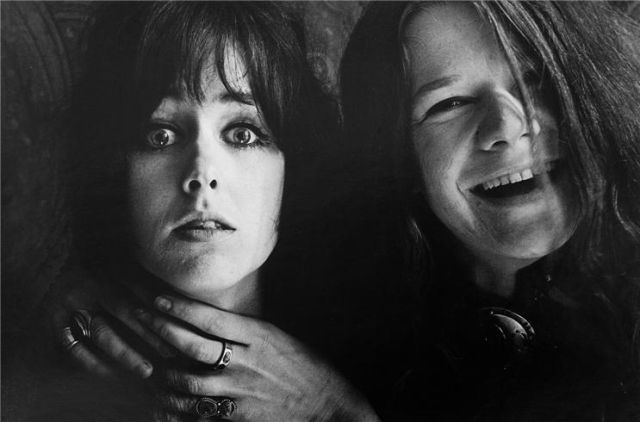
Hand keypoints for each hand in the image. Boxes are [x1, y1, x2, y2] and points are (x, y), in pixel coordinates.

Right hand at [47, 266, 174, 378]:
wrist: (56, 262)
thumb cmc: (101, 266)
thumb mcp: (123, 265)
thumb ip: (147, 280)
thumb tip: (177, 300)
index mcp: (109, 267)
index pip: (141, 289)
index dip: (161, 310)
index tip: (180, 329)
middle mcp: (91, 283)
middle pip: (124, 310)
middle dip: (149, 335)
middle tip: (171, 354)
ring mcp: (71, 302)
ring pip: (102, 333)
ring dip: (126, 355)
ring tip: (147, 371)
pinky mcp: (55, 320)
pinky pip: (74, 347)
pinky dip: (94, 363)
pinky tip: (114, 374)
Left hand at [136, 295, 379, 421]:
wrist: (329, 405)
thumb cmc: (308, 367)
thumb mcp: (281, 338)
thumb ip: (247, 330)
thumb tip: (214, 318)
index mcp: (260, 336)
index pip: (213, 319)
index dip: (181, 307)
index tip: (157, 296)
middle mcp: (247, 362)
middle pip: (193, 345)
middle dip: (160, 329)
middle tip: (136, 315)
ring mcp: (241, 391)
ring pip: (188, 381)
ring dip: (160, 371)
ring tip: (141, 359)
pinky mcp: (238, 416)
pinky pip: (198, 411)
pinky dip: (175, 406)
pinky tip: (159, 400)